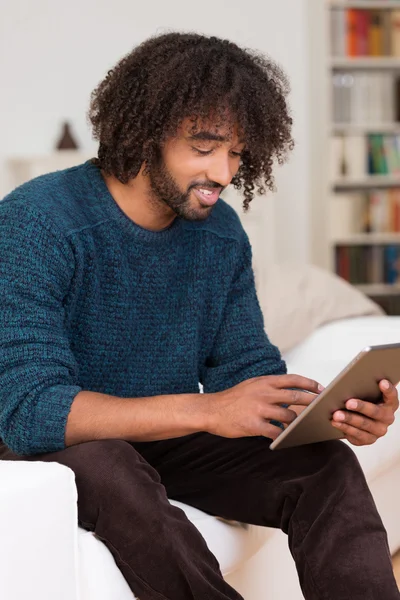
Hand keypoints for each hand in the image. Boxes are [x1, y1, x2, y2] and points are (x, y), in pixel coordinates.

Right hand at [206, 374, 322, 438]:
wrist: (210, 410)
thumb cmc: (232, 399)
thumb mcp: (251, 385)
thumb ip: (269, 386)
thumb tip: (290, 390)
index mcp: (264, 381)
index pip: (293, 379)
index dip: (310, 384)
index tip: (321, 389)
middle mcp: (263, 393)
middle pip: (296, 397)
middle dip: (312, 403)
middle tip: (321, 409)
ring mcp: (259, 409)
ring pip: (288, 416)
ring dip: (296, 422)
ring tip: (299, 426)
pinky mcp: (254, 425)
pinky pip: (275, 432)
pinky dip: (283, 436)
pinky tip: (284, 437)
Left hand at [331, 379, 398, 445]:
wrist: (356, 420)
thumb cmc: (360, 401)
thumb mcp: (362, 393)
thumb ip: (358, 387)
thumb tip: (337, 384)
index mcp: (389, 403)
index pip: (392, 396)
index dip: (388, 389)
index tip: (382, 382)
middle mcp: (387, 418)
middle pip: (375, 412)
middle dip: (361, 407)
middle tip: (348, 403)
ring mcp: (379, 430)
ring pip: (364, 425)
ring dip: (349, 419)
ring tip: (336, 414)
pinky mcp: (369, 439)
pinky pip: (357, 435)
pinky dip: (345, 428)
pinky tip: (335, 422)